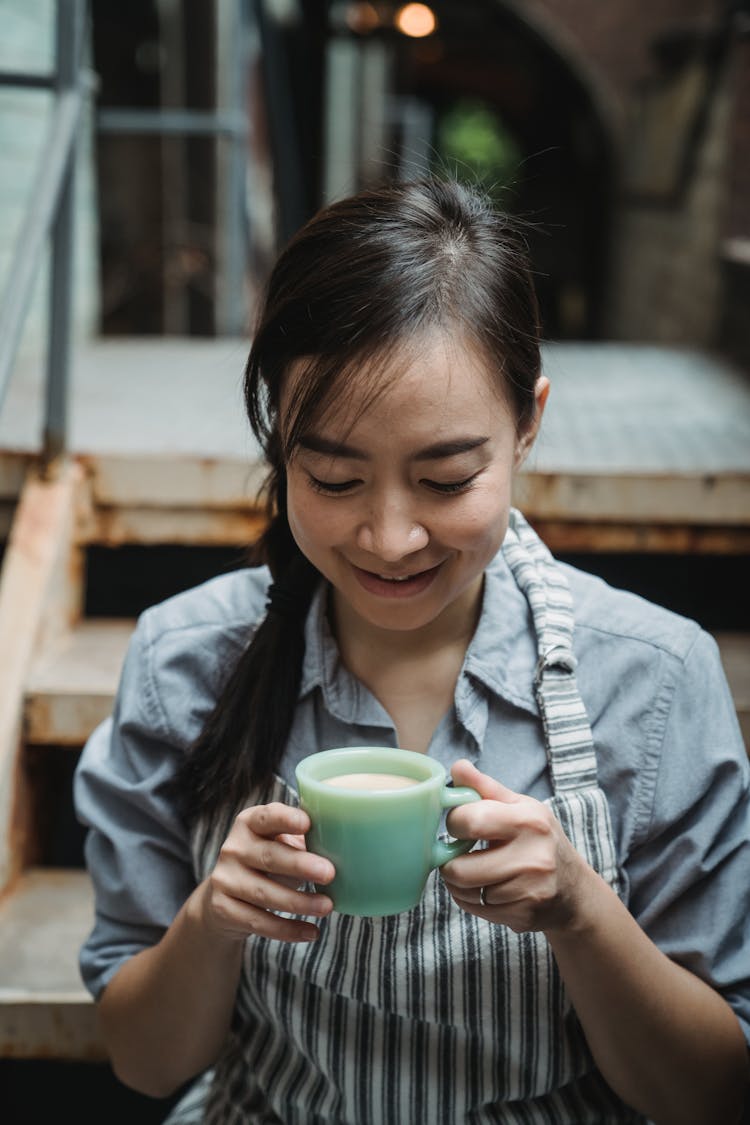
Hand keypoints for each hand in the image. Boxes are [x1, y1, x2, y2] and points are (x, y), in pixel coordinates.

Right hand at [197, 802, 334, 944]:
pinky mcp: (222, 909)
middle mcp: (233, 848)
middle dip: (300, 865)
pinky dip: (288, 929)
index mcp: (250, 823)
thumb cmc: (266, 863)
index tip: (307, 823)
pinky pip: (259, 921)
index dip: (285, 819)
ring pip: (264, 893)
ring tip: (327, 906)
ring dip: (299, 902)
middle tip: (330, 873)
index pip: (266, 817)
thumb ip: (302, 839)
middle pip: (269, 856)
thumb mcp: (278, 843)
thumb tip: (344, 846)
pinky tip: (311, 932)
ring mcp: (225, 879)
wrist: (223, 899)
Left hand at [440, 760, 593, 933]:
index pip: (469, 821)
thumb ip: (485, 788)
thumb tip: (457, 766)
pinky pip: (475, 909)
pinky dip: (470, 899)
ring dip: (458, 883)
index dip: (454, 822)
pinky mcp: (523, 915)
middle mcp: (533, 857)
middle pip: (459, 869)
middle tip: (457, 854)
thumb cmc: (539, 840)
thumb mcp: (521, 807)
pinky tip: (484, 887)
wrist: (573, 890)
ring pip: (464, 892)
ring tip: (471, 870)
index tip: (460, 825)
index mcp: (529, 821)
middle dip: (448, 862)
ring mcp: (529, 890)